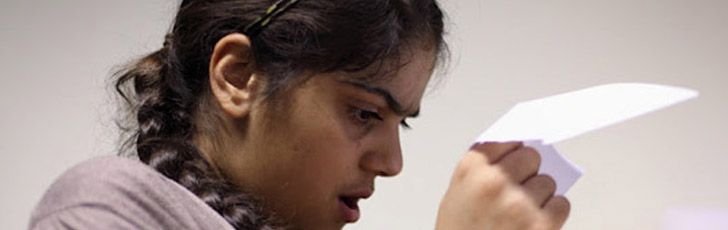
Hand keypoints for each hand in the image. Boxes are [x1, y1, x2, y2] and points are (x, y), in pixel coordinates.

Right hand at [436, 142, 569, 229]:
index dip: (512, 151)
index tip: (513, 157)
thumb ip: (481, 169)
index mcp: (471, 170)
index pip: (506, 140)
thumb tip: (514, 150)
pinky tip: (534, 222)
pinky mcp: (540, 225)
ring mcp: (518, 203)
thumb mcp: (457, 194)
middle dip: (529, 170)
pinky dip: (552, 213)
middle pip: (531, 156)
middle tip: (518, 188)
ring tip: (522, 212)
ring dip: (540, 194)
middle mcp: (495, 181)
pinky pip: (561, 204)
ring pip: (548, 181)